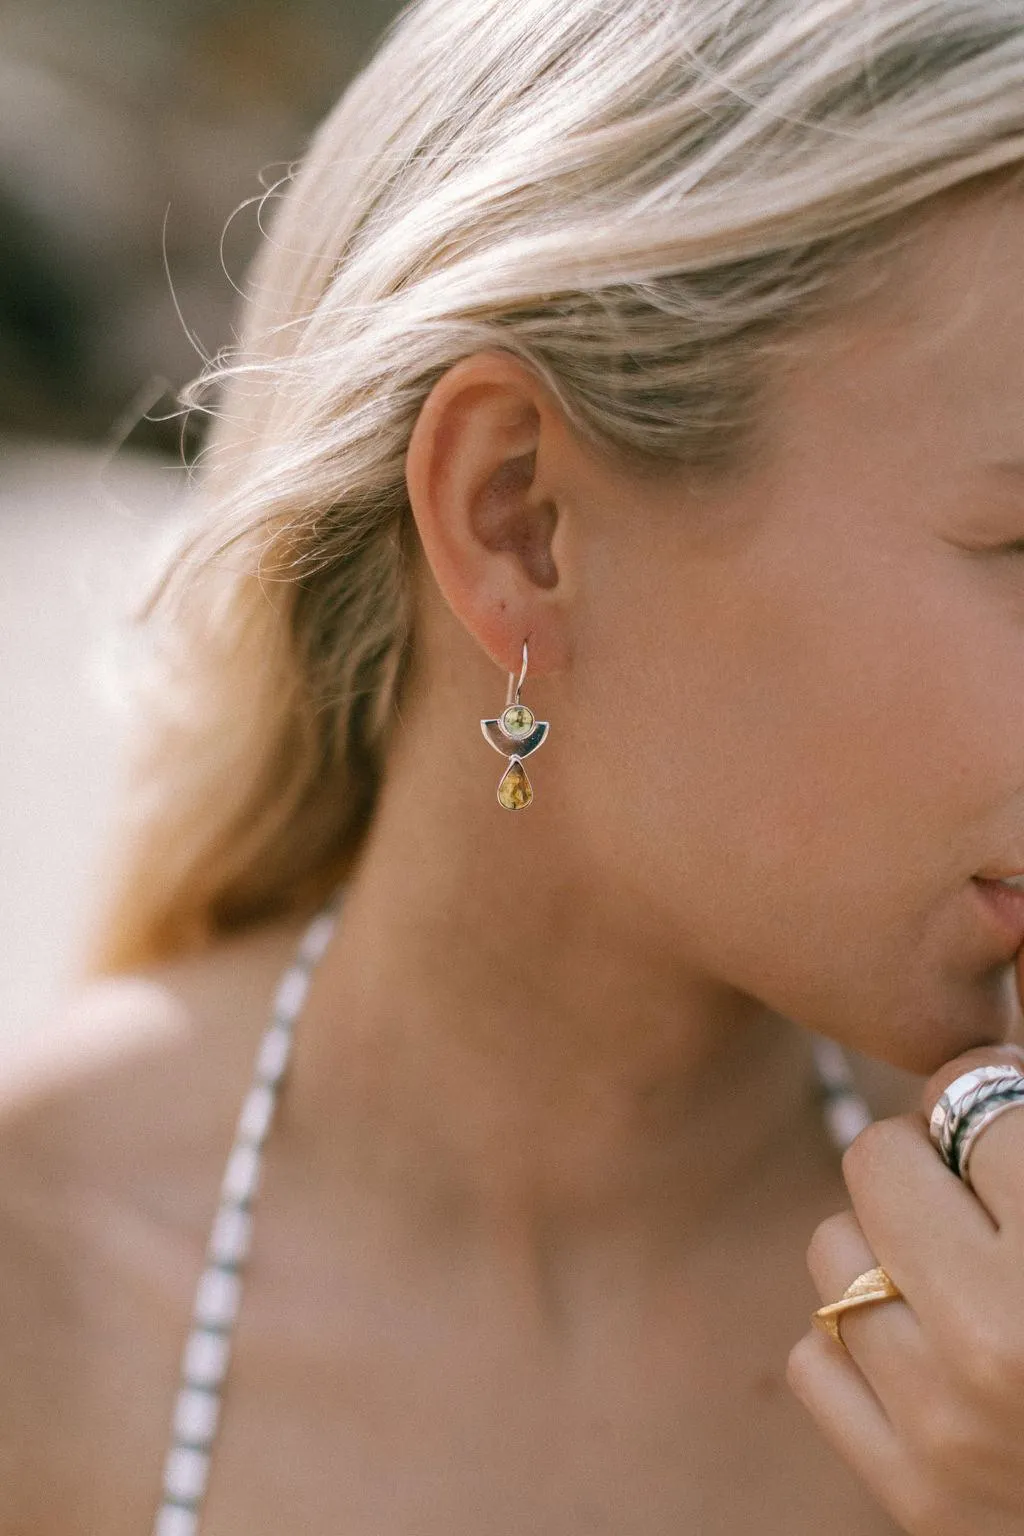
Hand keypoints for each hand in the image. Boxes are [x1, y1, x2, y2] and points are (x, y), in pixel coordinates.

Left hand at [786, 1025, 1023, 1535]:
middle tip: (970, 1189)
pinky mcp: (909, 1494)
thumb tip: (986, 1063)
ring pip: (833, 1250)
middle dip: (923, 1158)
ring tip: (953, 1276)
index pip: (971, 1101)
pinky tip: (928, 1354)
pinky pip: (817, 1357)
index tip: (1000, 1124)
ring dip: (885, 1250)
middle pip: (876, 1157)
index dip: (989, 1099)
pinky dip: (861, 1347)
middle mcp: (998, 1341)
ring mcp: (943, 1424)